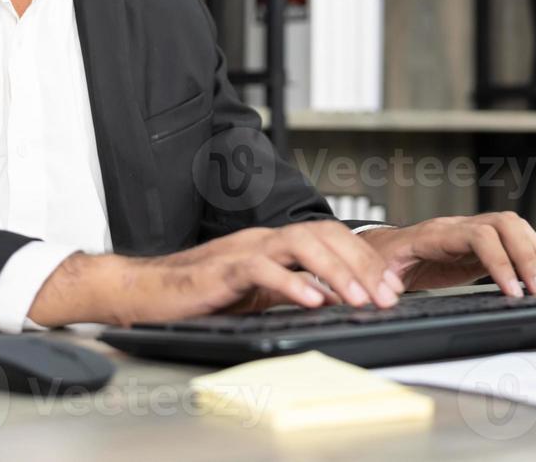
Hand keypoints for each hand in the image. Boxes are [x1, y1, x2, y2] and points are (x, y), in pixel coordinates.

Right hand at [28, 221, 405, 326]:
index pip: (330, 237)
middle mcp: (263, 239)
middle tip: (388, 295)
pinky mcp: (223, 269)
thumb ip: (290, 289)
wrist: (144, 291)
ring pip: (300, 245)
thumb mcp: (255, 292)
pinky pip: (262, 270)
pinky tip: (312, 300)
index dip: (365, 259)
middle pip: (324, 235)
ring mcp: (243, 250)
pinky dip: (291, 283)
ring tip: (360, 298)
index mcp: (274, 243)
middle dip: (362, 265)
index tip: (391, 286)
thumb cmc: (197, 293)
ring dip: (335, 272)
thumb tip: (332, 299)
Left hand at [357, 213, 535, 296]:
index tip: (513, 292)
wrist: (384, 250)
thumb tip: (389, 295)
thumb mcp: (379, 272)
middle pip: (505, 225)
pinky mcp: (482, 246)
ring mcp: (473, 232)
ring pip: (515, 229)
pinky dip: (535, 258)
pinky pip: (515, 242)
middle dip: (528, 257)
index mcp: (434, 234)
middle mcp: (458, 227)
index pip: (478, 236)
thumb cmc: (382, 260)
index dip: (500, 261)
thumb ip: (386, 280)